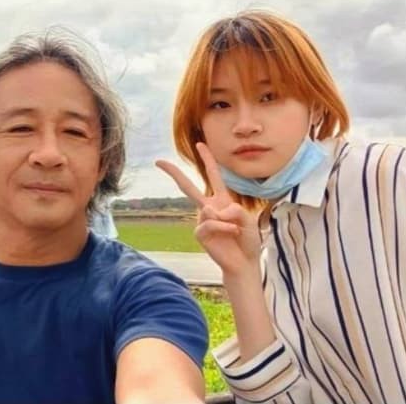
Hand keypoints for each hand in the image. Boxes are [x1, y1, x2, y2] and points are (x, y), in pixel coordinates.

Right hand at [156, 142, 261, 278]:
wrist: (244, 261)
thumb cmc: (248, 239)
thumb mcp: (248, 217)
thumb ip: (232, 208)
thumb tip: (211, 210)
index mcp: (221, 199)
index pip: (213, 175)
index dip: (207, 159)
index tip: (200, 144)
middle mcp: (209, 207)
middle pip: (188, 187)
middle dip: (173, 173)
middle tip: (158, 161)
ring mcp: (202, 220)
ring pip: (210, 210)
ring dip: (228, 220)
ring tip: (236, 231)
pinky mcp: (200, 233)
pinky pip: (210, 223)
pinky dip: (224, 227)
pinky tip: (232, 233)